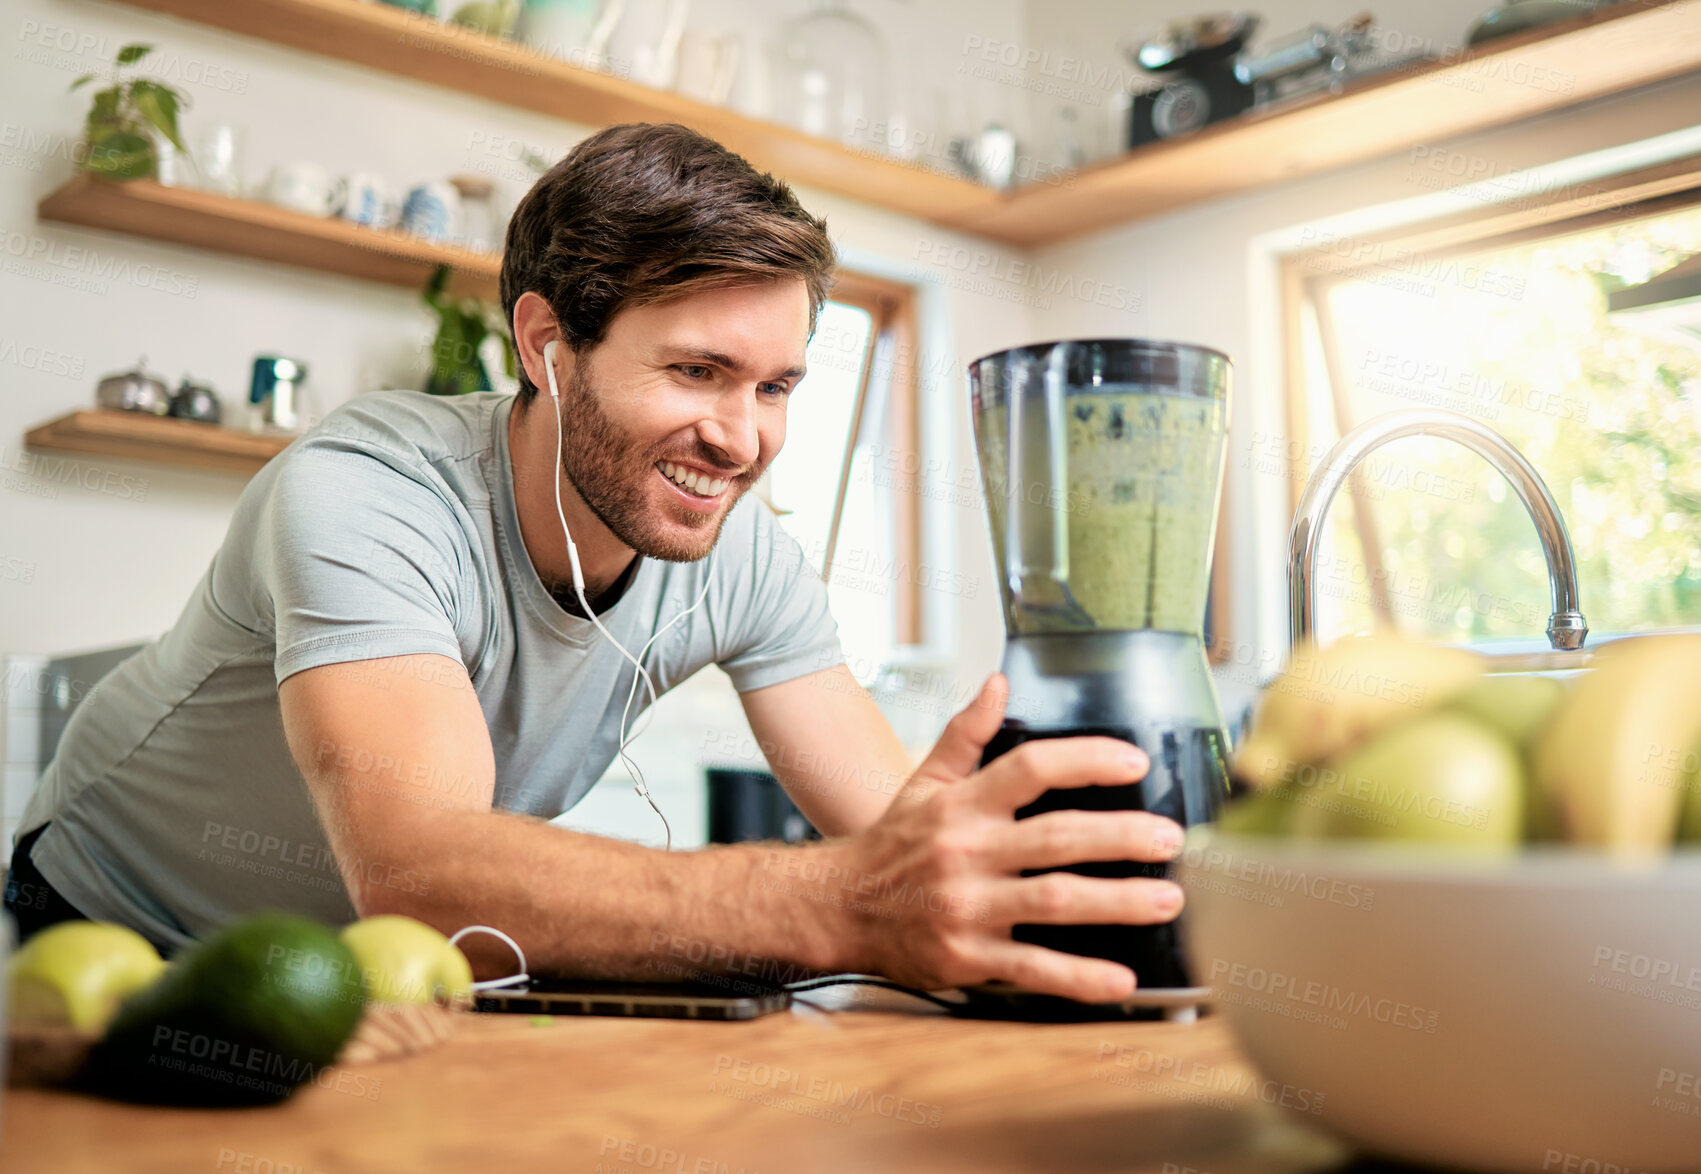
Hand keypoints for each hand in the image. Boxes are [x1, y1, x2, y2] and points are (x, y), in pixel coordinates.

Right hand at [831, 673, 1185, 1002]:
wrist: (837, 908)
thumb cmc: (891, 844)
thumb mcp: (923, 781)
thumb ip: (966, 734)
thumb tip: (999, 684)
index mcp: (962, 806)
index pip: (1029, 768)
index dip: (1085, 760)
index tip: (1134, 761)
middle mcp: (966, 853)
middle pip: (1055, 838)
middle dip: (1120, 836)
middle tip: (1171, 838)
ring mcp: (968, 908)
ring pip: (1054, 902)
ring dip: (1117, 902)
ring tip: (1169, 899)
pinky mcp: (968, 956)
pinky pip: (1033, 969)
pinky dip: (1079, 977)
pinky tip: (1121, 978)